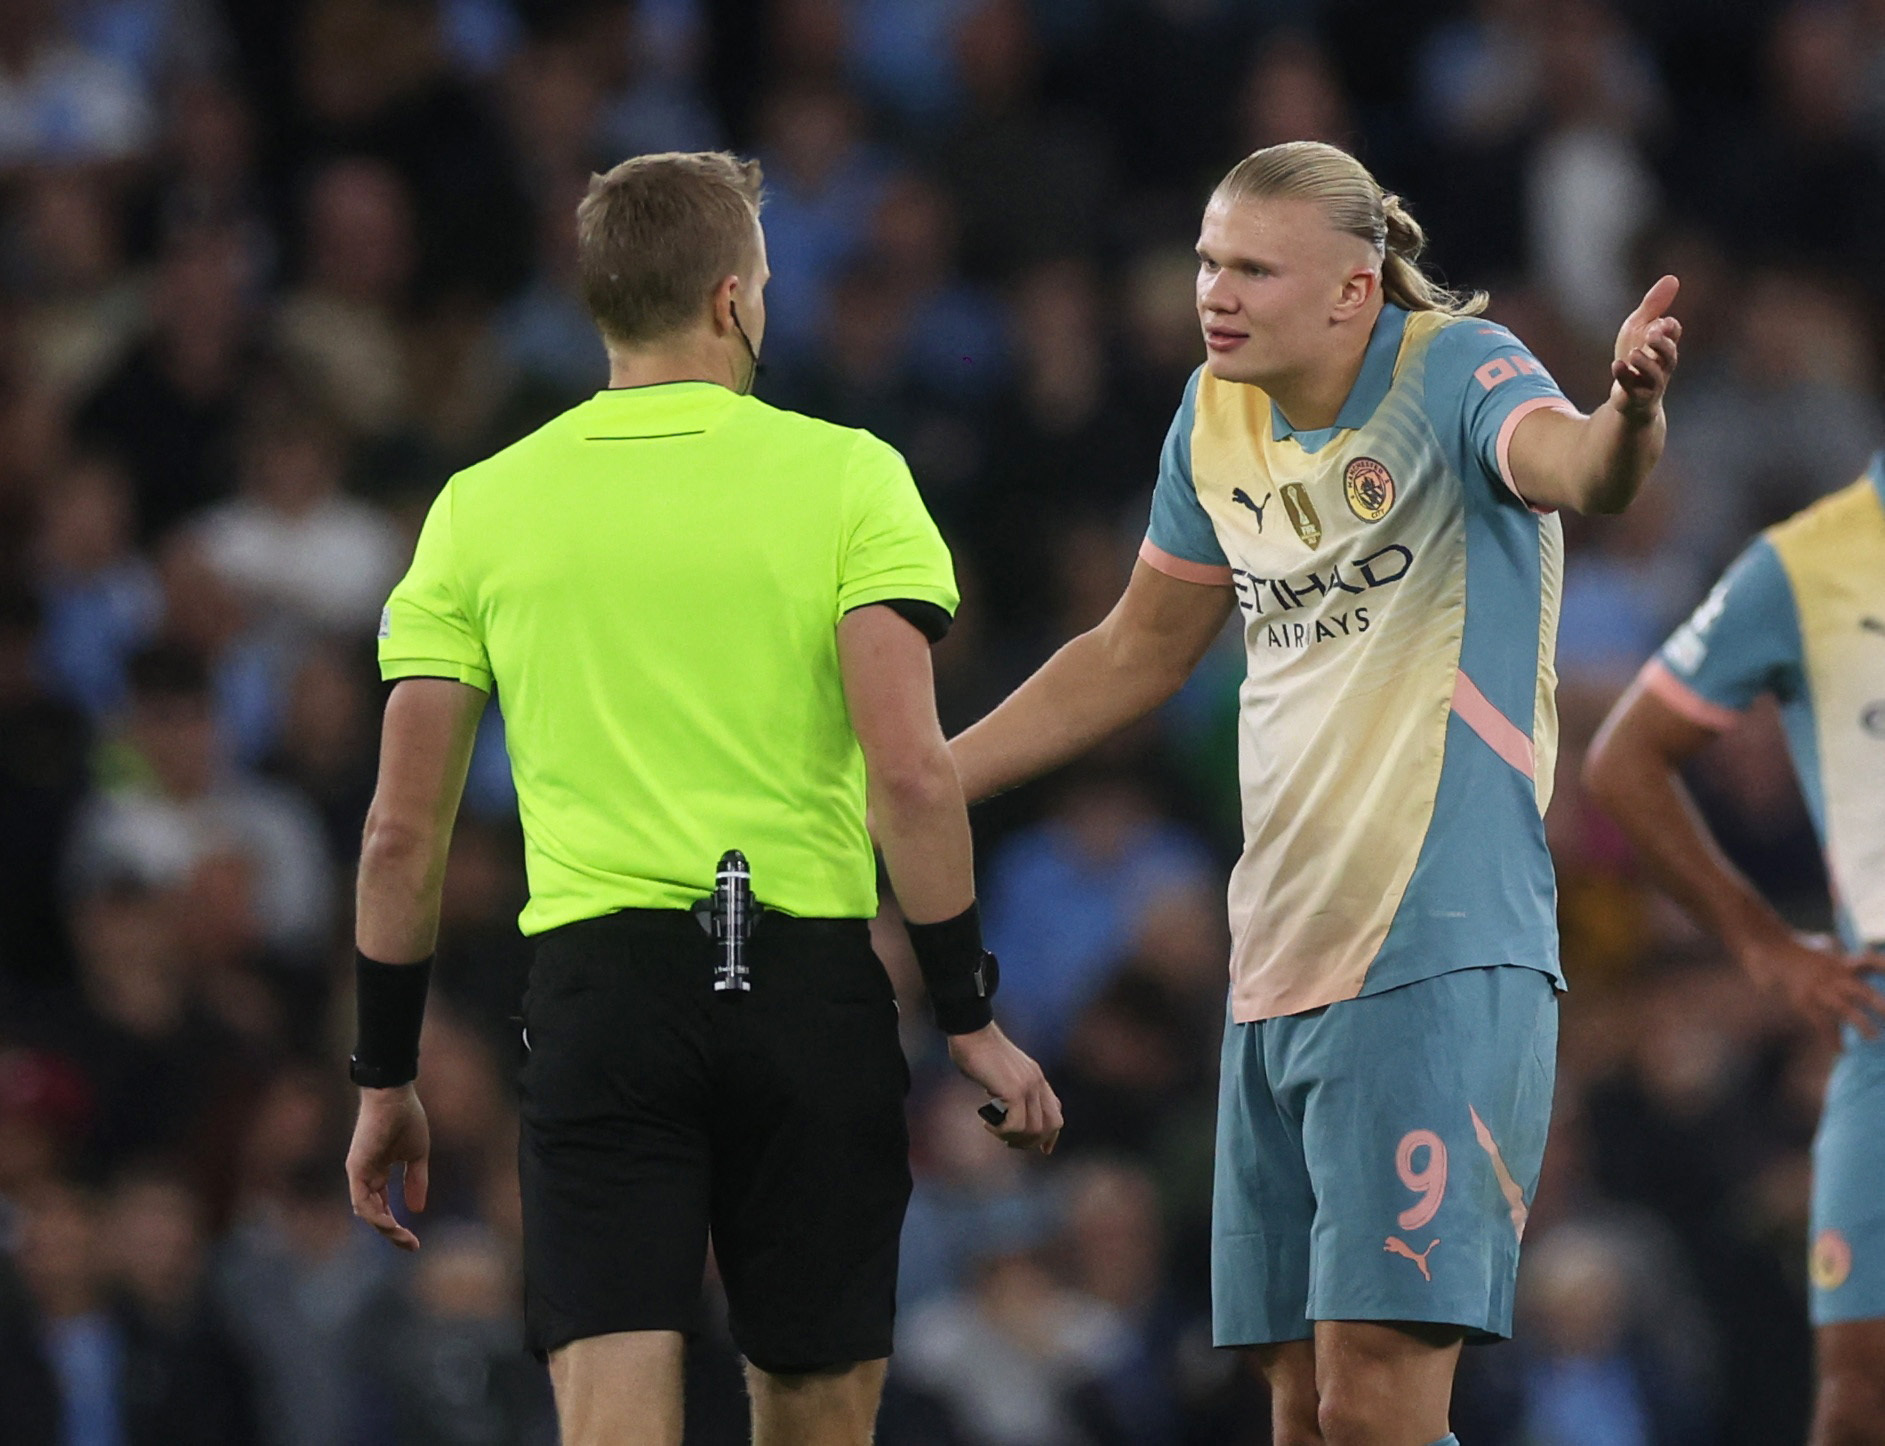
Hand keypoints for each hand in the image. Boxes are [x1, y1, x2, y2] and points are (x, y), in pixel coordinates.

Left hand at [346, 1084, 429, 1250]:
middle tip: (412, 1246)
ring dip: (385, 1229)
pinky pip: (362, 1200)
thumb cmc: (406, 1119)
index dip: (397, 1224)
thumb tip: (416, 1210)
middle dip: (392, 1233)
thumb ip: (415, 1181)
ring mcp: (359, 1173)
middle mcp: (365, 1176)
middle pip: (374, 1214)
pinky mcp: (356, 1169)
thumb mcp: (416, 1155)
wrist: (395, 1096)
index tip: (415, 1241)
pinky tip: (391, 1224)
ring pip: (367, 1212)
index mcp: (378, 1172)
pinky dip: (375, 1215)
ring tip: (404, 1239)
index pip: (383, 1207)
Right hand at [947, 1022, 1062, 1154]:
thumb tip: (1004, 1109)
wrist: (971, 1032)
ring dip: (1013, 1138)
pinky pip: (1016, 1125)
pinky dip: (1001, 1130)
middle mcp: (1037, 1082)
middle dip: (1032, 1142)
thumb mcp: (1000, 1072)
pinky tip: (986, 1121)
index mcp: (1037, 1077)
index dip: (1051, 1135)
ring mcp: (1028, 1086)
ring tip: (993, 1129)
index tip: (1043, 1150)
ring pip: (1034, 1129)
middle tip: (1008, 1141)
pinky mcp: (1014, 1090)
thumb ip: (1009, 1089)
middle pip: (1052, 1125)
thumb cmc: (977, 1050)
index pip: (1056, 1112)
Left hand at [1610, 275, 1680, 419]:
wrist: (1629, 397)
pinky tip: (1616, 365)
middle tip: (1653, 333)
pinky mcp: (1634, 397)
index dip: (1669, 329)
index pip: (1673, 335)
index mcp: (1665, 346)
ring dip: (1645, 364)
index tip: (1663, 322)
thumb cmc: (1637, 358)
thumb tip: (1672, 278)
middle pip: (1669, 356)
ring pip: (1654, 375)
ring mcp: (1650, 384)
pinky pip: (1632, 389)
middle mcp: (1662, 366)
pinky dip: (1624, 377)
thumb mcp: (1640, 327)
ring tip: (1635, 353)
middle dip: (1662, 344)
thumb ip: (1654, 305)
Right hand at [1734, 930, 1884, 1041]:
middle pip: (1861, 990)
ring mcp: (1817, 987)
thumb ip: (1835, 952)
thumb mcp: (1821, 945)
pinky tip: (1840, 1051)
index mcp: (1841, 961)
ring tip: (1874, 1038)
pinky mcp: (1802, 999)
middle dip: (1876, 1003)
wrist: (1767, 946)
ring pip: (1843, 1008)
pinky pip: (1820, 1021)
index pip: (1871, 963)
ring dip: (1860, 1023)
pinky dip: (1831, 1037)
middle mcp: (1833, 974)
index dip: (1884, 969)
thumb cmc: (1795, 947)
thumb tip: (1842, 948)